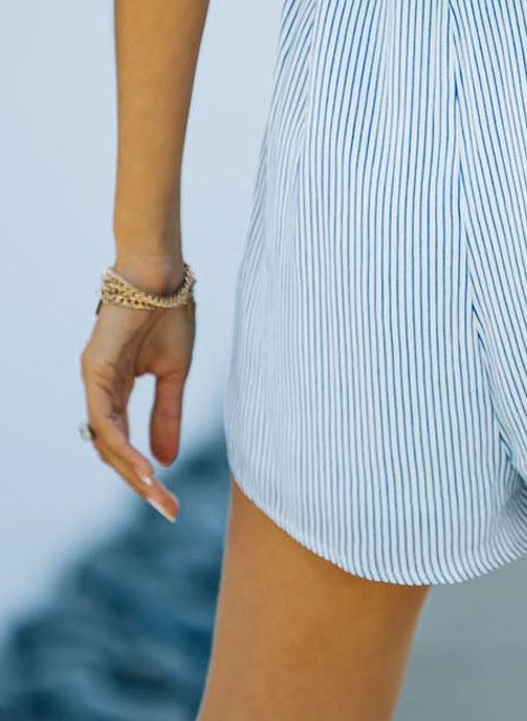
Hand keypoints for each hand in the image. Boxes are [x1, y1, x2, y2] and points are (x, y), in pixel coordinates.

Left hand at [79, 271, 194, 519]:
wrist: (161, 276)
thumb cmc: (169, 314)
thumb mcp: (174, 375)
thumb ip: (167, 415)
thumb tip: (167, 460)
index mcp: (117, 389)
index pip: (125, 442)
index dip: (144, 473)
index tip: (169, 500)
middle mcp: (100, 390)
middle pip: (113, 450)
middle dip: (139, 482)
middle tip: (167, 509)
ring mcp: (94, 382)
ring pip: (106, 441)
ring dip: (132, 471)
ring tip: (157, 494)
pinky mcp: (94, 372)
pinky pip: (105, 421)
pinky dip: (123, 447)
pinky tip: (145, 467)